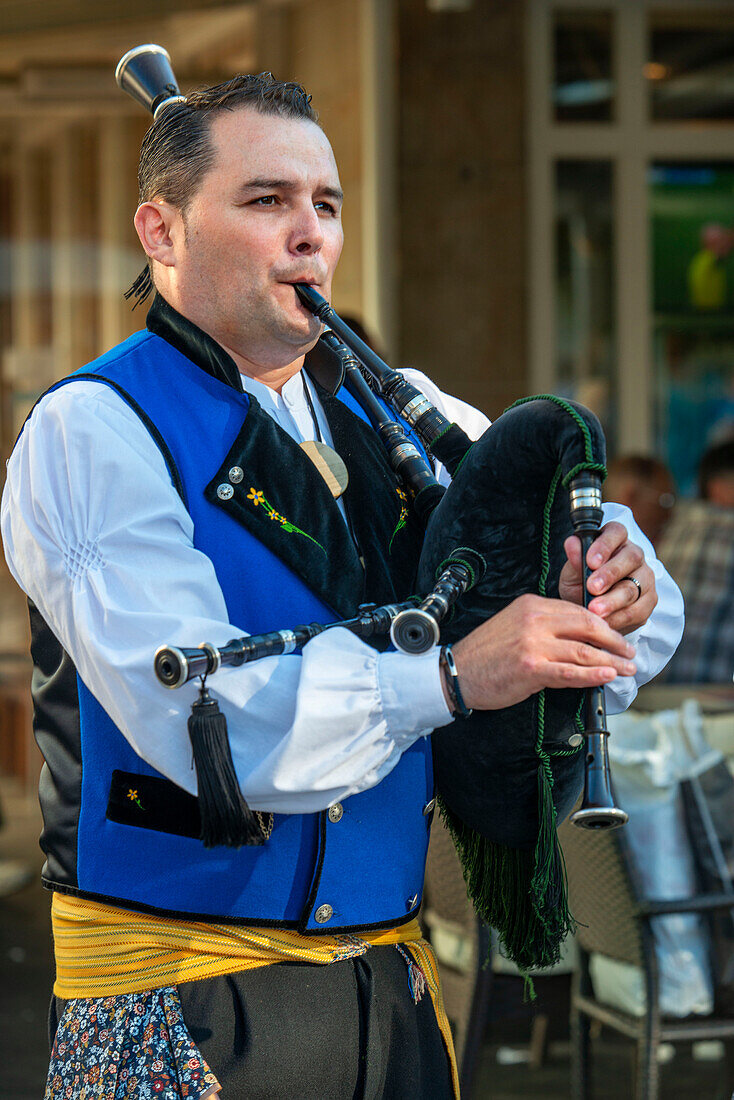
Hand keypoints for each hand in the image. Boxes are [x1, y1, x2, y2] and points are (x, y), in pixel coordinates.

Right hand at [447, 593, 636, 711]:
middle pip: (587, 626)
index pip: (577, 610)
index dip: (603, 624)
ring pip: (583, 650)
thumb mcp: (515, 626)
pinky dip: (593, 674)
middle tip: (630, 652)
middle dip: (614, 640)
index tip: (616, 637)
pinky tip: (607, 677)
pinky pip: (570, 671)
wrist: (457, 672)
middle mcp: (534, 619)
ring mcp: (533, 643)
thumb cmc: (486, 654)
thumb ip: (544, 626)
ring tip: (627, 669)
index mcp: (532, 604)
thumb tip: (578, 638)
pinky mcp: (532, 667)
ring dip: (611, 661)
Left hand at [559, 521, 657, 634]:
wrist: (589, 608)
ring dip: (613, 601)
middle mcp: (634, 556)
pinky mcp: (648, 602)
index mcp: (615, 540)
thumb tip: (572, 543)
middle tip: (592, 588)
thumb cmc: (580, 582)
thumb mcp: (572, 571)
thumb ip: (574, 559)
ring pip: (634, 588)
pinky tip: (604, 622)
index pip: (616, 532)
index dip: (605, 545)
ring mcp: (645, 578)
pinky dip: (618, 618)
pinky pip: (637, 611)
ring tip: (594, 609)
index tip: (590, 561)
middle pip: (631, 558)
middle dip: (610, 574)